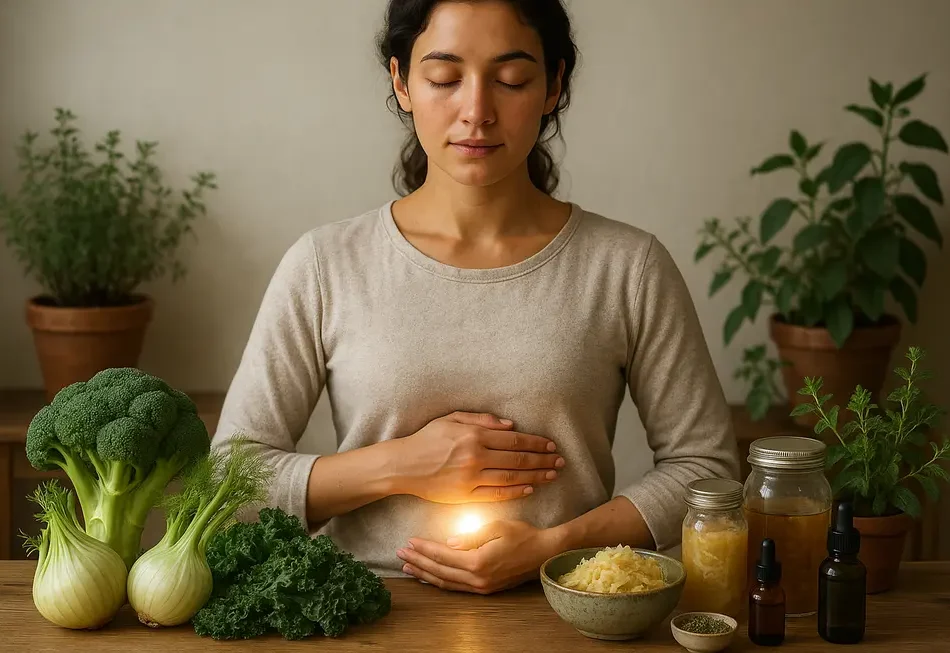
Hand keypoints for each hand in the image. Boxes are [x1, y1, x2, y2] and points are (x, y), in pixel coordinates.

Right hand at [396, 412, 564, 503]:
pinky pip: (497, 494)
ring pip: (512, 478)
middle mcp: (476, 456)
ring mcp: (471, 478)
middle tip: (561, 461)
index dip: (536, 443)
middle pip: (518, 459)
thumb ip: (482, 420)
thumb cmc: (426, 439)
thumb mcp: (452, 419)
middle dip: (543, 460)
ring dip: (536, 476)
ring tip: (553, 475)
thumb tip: (510, 425)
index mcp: (474, 435)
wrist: (402, 465)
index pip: (514, 439)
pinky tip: (530, 488)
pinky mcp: (465, 495)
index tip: (551, 445)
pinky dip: (516, 492)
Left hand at [396, 520, 561, 593]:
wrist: (545, 554)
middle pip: (440, 571)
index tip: (408, 541)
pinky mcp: (486, 588)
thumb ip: (470, 535)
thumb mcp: (497, 527)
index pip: (443, 555)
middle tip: (400, 554)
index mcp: (478, 562)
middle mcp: (477, 579)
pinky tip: (431, 576)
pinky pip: (456, 587)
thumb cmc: (524, 535)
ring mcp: (482, 587)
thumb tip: (448, 542)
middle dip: (418, 562)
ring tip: (408, 567)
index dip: (424, 548)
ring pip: (446, 582)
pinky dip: (440, 581)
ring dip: (425, 574)